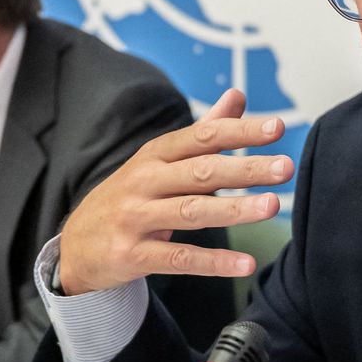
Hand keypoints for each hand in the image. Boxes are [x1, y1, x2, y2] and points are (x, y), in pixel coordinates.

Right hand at [57, 88, 291, 294]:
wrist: (75, 246)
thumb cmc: (130, 198)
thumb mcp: (159, 161)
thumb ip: (204, 133)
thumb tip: (238, 96)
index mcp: (154, 155)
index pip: (201, 137)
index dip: (239, 131)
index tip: (277, 127)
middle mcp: (143, 182)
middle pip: (200, 172)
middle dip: (244, 169)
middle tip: (285, 167)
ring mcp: (135, 219)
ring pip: (191, 212)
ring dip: (233, 210)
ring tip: (271, 207)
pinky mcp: (132, 255)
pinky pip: (178, 258)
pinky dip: (213, 262)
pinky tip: (245, 265)